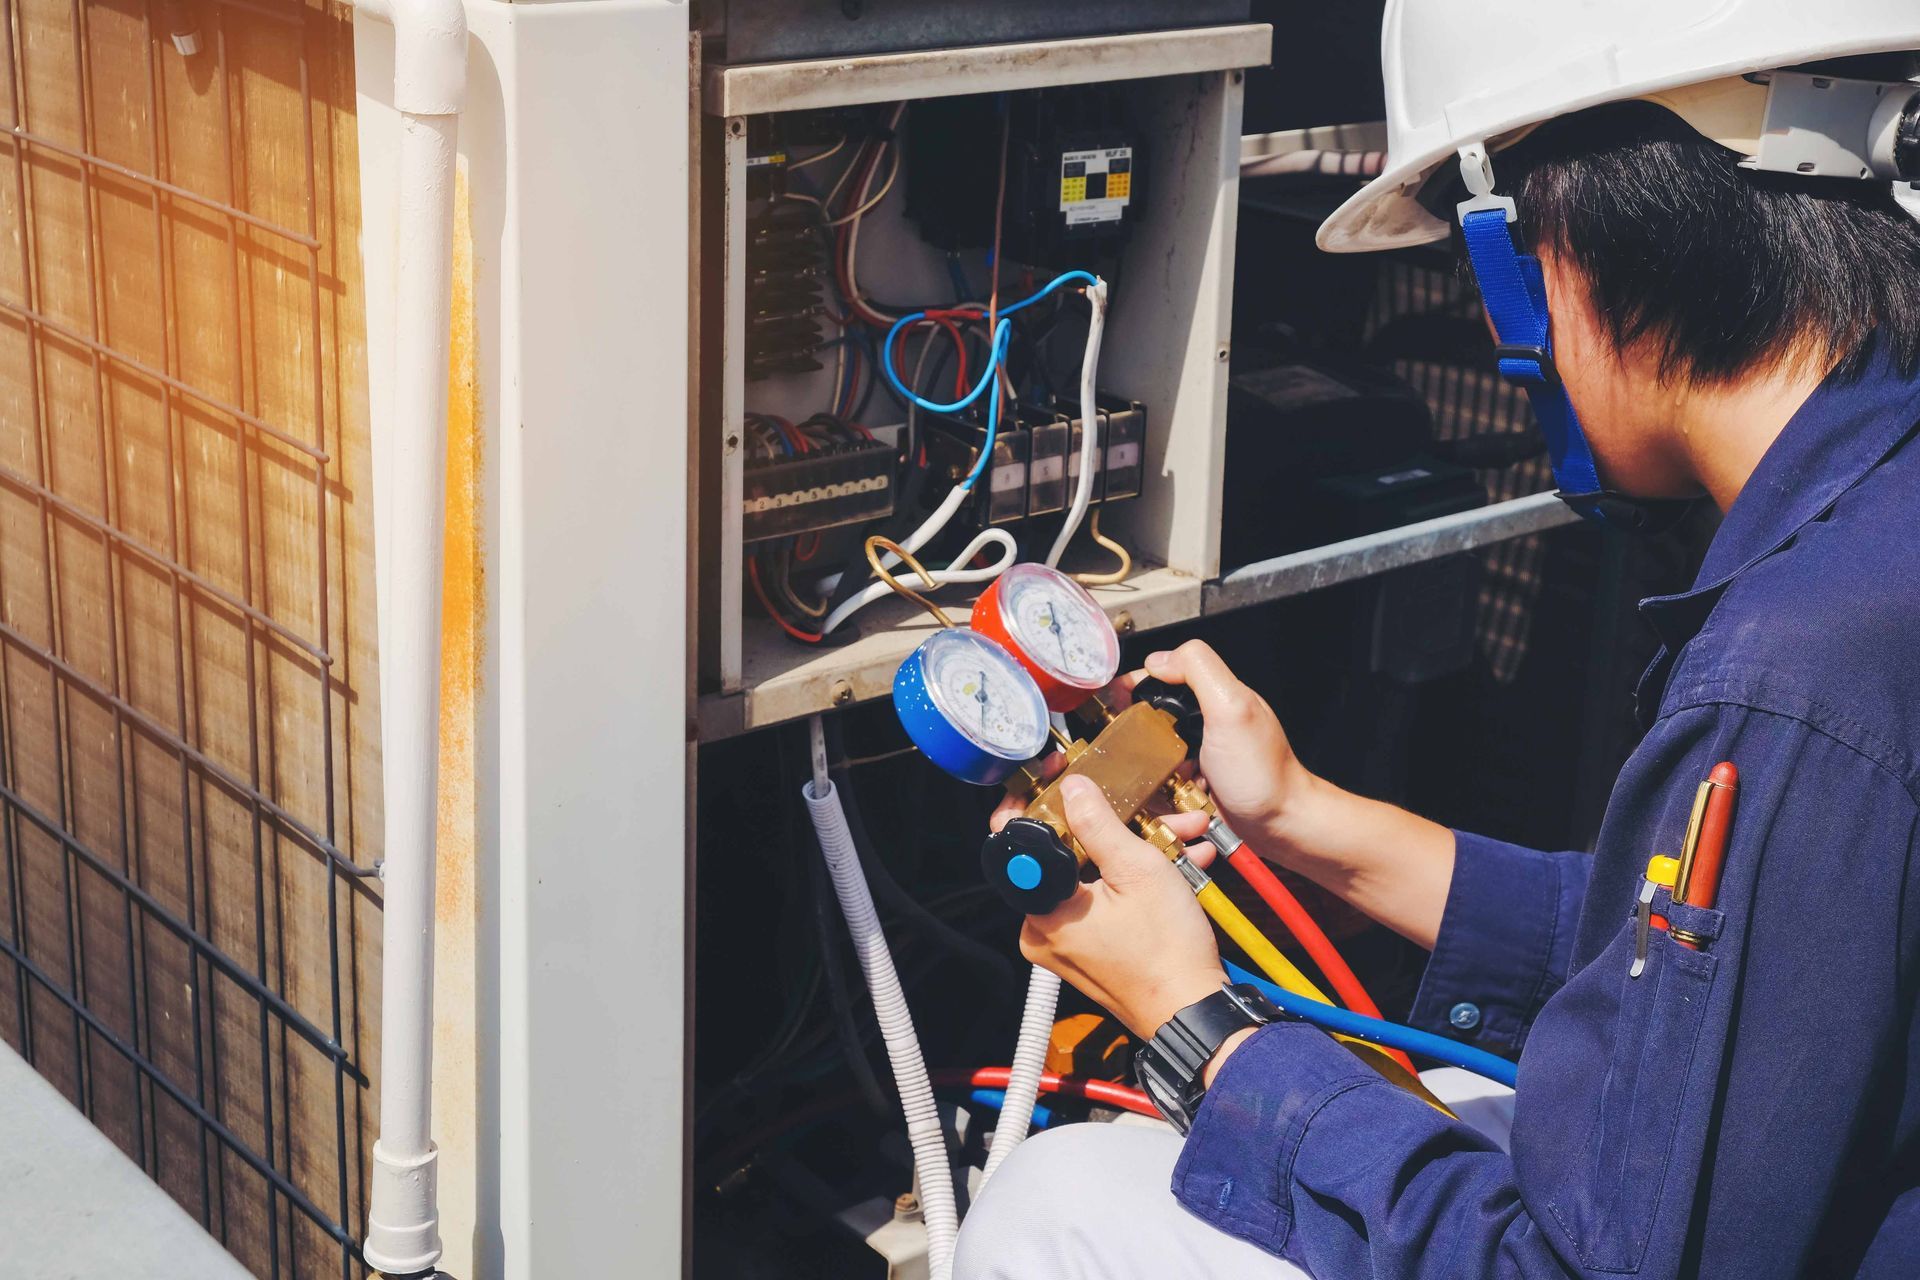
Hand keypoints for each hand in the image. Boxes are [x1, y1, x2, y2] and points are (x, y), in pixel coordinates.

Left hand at [1017, 775, 1225, 1038]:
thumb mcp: (1137, 871)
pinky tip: (1177, 859)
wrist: (1194, 1011)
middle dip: (1114, 825)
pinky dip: (1134, 881)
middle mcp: (1043, 929)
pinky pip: (1103, 900)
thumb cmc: (1169, 953)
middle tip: (1143, 806)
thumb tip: (1072, 789)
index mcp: (1043, 910)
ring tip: (1180, 833)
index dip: (1040, 802)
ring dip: (1137, 849)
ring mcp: (1066, 941)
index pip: (1019, 841)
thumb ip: (1098, 824)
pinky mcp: (1089, 949)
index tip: (1059, 780)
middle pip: (1066, 855)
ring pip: (1092, 875)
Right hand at [1132, 640, 1314, 856]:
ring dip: (1147, 766)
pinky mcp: (1195, 783)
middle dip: (1136, 733)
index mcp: (1213, 694)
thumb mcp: (1231, 707)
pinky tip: (1169, 797)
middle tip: (1130, 749)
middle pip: (1150, 715)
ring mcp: (1200, 753)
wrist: (1281, 826)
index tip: (1115, 703)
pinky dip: (1159, 790)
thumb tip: (1159, 657)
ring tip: (1154, 777)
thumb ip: (1198, 669)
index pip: (1161, 675)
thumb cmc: (1264, 775)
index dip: (1134, 686)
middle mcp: (1206, 721)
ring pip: (1152, 751)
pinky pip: (1162, 781)